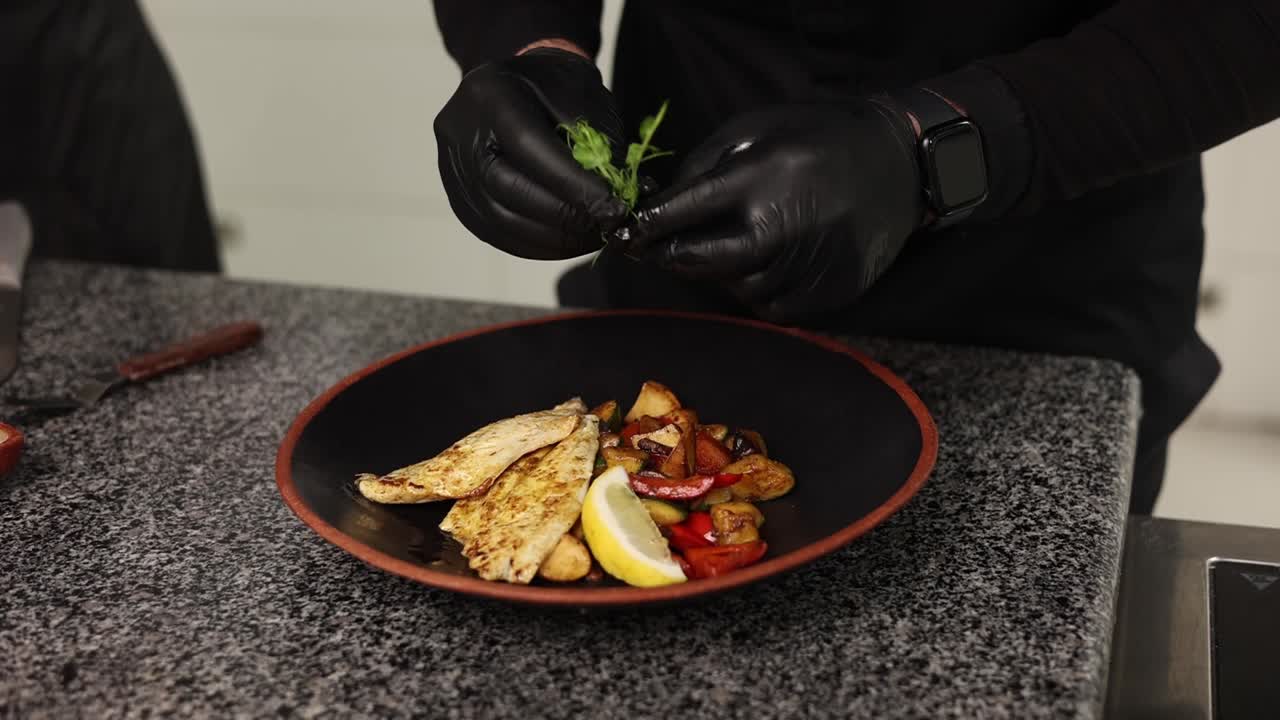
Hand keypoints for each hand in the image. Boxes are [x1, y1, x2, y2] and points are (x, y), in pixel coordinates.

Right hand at [434, 47, 627, 259]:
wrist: (520, 84)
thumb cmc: (557, 88)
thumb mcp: (584, 98)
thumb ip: (594, 147)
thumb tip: (608, 203)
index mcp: (491, 92)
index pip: (528, 146)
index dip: (572, 183)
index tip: (611, 207)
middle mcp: (459, 129)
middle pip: (505, 186)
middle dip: (562, 214)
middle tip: (603, 226)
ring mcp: (451, 165)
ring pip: (498, 218)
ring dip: (551, 238)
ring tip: (589, 237)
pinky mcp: (457, 195)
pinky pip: (493, 231)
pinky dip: (533, 244)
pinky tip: (564, 243)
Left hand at [615, 101, 924, 321]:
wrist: (898, 164)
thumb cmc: (816, 140)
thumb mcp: (755, 128)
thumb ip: (704, 165)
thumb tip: (658, 204)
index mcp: (759, 177)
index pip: (683, 211)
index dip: (646, 227)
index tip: (623, 236)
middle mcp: (781, 226)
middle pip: (702, 262)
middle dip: (674, 257)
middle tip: (659, 250)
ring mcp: (807, 264)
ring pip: (736, 290)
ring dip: (720, 275)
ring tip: (730, 247)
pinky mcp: (829, 291)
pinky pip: (772, 308)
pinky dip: (758, 292)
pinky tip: (763, 265)